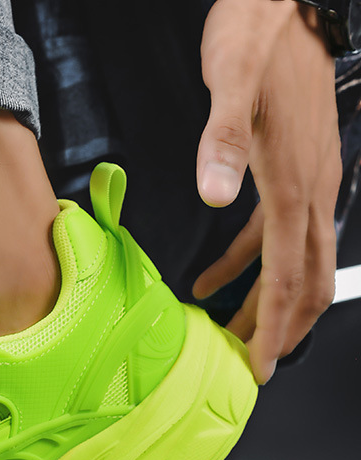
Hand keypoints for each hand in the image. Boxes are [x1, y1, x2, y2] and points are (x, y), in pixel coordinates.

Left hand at [192, 0, 340, 383]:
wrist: (284, 3)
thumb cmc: (259, 38)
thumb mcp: (234, 82)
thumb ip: (225, 140)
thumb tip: (216, 196)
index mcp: (296, 183)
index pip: (289, 275)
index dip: (274, 325)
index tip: (260, 364)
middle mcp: (309, 191)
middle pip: (304, 282)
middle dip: (280, 329)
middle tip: (252, 365)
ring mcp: (302, 184)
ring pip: (290, 264)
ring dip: (262, 303)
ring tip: (230, 335)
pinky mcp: (285, 174)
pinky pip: (268, 235)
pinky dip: (242, 265)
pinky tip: (209, 280)